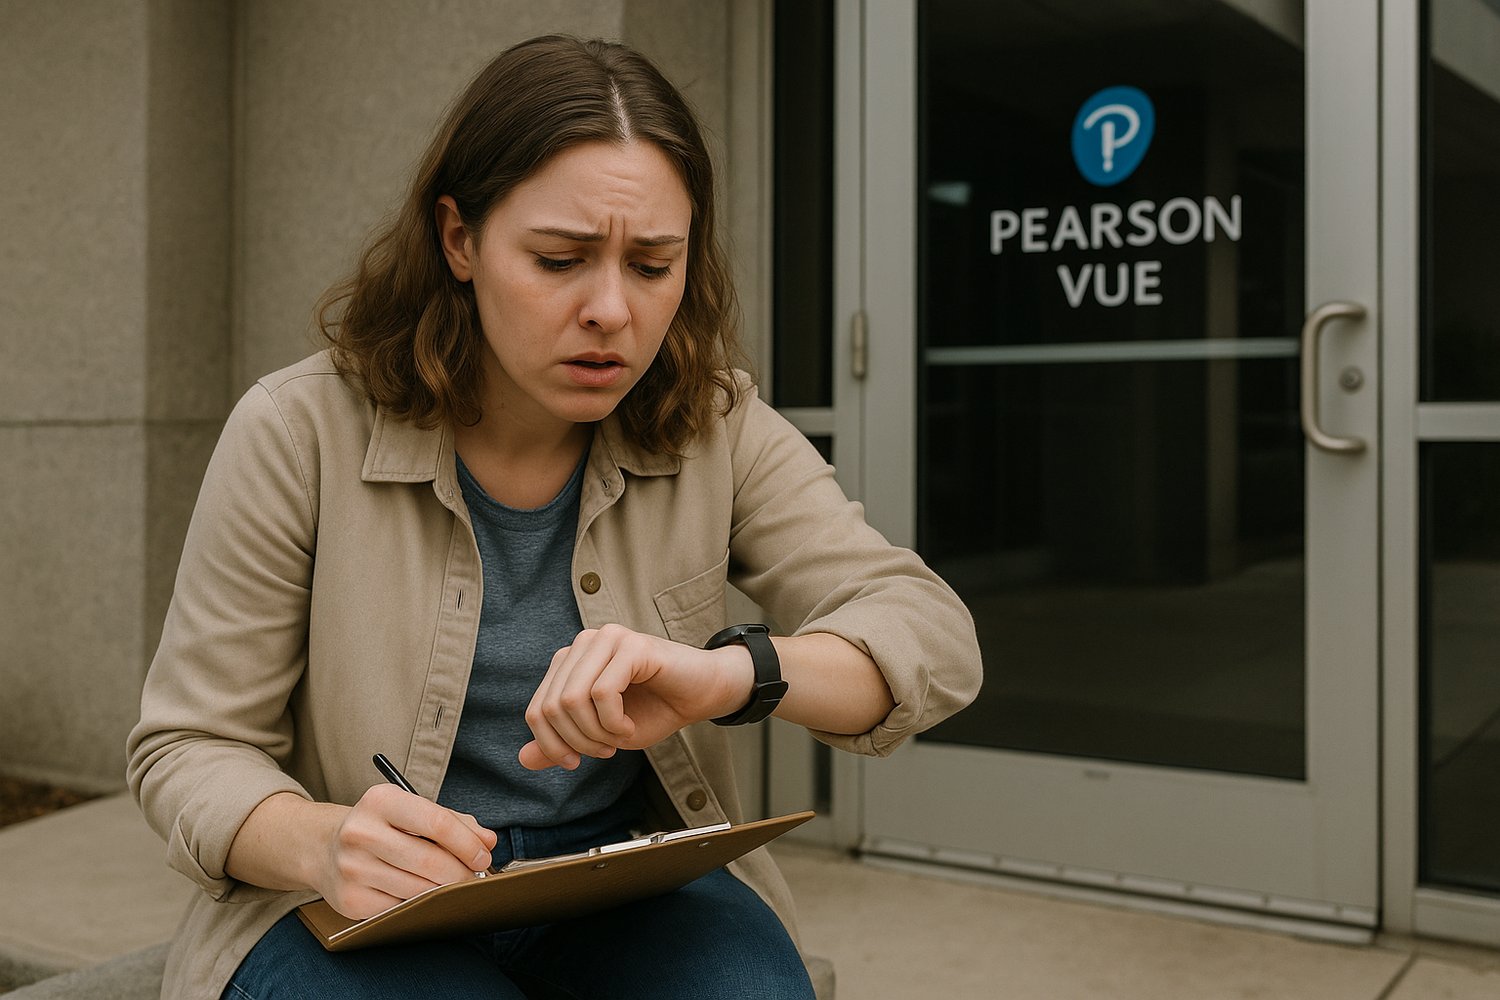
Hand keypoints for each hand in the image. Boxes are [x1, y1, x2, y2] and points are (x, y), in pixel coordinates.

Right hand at [311, 784, 497, 918]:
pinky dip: (419, 906)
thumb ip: (454, 822)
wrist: (324, 847)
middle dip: (461, 873)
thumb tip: (488, 841)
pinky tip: (425, 898)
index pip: (437, 822)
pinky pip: (400, 908)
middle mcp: (361, 832)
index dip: (467, 843)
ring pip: (417, 889)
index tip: (483, 855)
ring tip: (454, 887)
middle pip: (430, 860)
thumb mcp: (411, 811)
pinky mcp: (350, 899)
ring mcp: (352, 868)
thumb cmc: (381, 826)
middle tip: (474, 878)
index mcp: (380, 800)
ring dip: (444, 892)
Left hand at [518, 624, 753, 770]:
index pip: (537, 708)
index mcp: (570, 661)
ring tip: (619, 738)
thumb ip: (563, 742)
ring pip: (573, 699)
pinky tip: (629, 727)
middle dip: (577, 742)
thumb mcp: (601, 735)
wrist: (702, 696)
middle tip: (605, 751)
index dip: (550, 744)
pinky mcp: (631, 645)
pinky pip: (603, 693)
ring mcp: (607, 639)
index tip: (574, 762)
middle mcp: (584, 643)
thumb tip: (522, 760)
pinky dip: (614, 722)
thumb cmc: (654, 710)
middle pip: (553, 706)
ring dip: (596, 733)